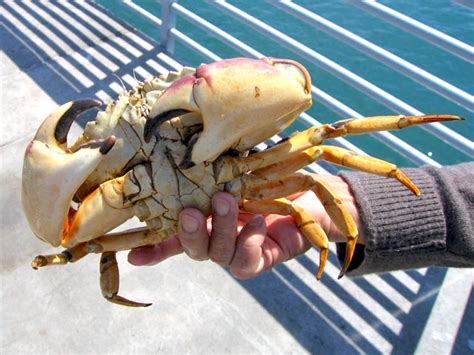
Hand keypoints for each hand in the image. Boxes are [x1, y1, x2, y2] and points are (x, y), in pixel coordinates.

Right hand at [128, 174, 361, 278]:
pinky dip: (249, 240)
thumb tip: (190, 107)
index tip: (132, 257)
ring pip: (216, 253)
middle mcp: (215, 237)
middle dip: (188, 231)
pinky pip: (244, 261)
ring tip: (227, 200)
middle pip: (190, 247)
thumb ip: (215, 152)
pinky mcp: (257, 261)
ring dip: (220, 227)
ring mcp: (234, 251)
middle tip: (191, 212)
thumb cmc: (272, 174)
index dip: (152, 248)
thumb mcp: (239, 162)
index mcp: (205, 218)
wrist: (313, 195)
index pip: (172, 237)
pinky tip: (258, 220)